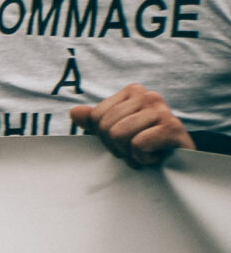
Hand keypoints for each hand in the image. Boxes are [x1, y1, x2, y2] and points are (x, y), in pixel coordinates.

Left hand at [72, 85, 194, 165]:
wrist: (179, 161)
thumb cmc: (146, 144)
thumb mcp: (116, 131)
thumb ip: (95, 121)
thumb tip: (74, 112)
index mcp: (133, 91)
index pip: (96, 117)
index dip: (103, 137)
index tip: (123, 141)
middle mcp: (148, 95)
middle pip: (106, 127)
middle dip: (116, 146)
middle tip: (135, 150)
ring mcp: (162, 109)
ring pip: (119, 135)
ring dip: (129, 153)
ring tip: (145, 152)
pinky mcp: (172, 127)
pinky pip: (138, 144)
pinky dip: (143, 158)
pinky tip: (156, 155)